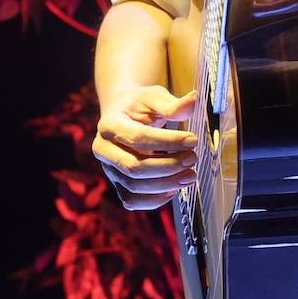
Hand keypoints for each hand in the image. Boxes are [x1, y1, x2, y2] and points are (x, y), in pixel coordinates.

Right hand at [92, 85, 197, 211]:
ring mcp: (108, 169)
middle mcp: (103, 149)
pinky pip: (132, 201)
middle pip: (134, 167)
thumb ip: (172, 103)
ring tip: (190, 174)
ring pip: (134, 187)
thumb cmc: (140, 105)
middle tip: (193, 158)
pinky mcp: (117, 184)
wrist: (123, 115)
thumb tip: (193, 100)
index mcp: (109, 124)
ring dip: (166, 184)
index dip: (168, 142)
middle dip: (168, 166)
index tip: (193, 140)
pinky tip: (175, 188)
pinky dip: (155, 200)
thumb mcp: (154, 97)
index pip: (138, 138)